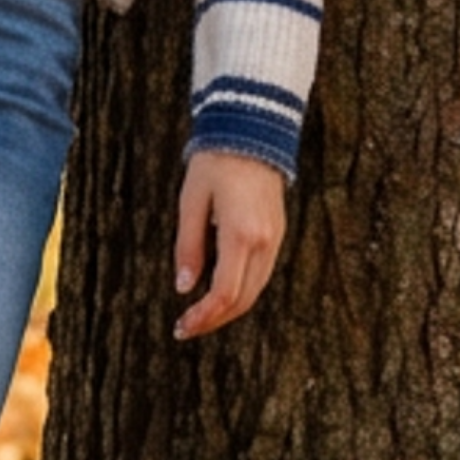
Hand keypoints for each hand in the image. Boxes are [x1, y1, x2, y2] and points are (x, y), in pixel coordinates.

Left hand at [173, 151, 286, 339]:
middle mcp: (264, 242)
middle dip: (214, 320)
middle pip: (243, 300)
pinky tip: (220, 293)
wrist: (251, 131)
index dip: (202, 317)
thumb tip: (184, 287)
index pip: (224, 293)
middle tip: (186, 328)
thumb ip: (188, 247)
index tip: (182, 326)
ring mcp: (275, 239)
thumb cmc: (214, 164)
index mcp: (240, 235)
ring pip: (255, 290)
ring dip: (228, 310)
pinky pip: (262, 274)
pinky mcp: (277, 234)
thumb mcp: (191, 202)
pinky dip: (242, 291)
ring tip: (200, 316)